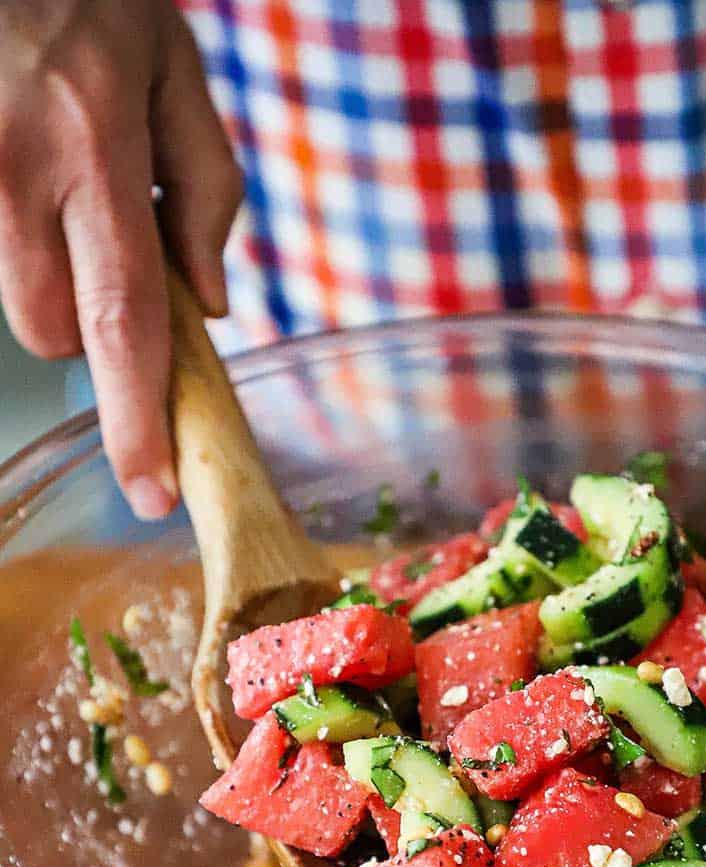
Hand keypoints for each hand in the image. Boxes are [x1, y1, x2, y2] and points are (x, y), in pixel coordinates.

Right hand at [0, 1, 241, 517]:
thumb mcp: (171, 63)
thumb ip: (206, 185)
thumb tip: (210, 305)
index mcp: (94, 143)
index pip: (124, 317)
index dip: (136, 417)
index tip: (149, 488)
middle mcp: (16, 168)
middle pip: (53, 331)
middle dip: (92, 331)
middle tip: (109, 259)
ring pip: (14, 302)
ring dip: (51, 287)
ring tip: (63, 195)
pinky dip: (15, 247)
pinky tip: (25, 179)